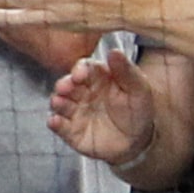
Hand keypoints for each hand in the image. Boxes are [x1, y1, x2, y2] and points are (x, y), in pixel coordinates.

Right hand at [46, 43, 158, 165]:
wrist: (138, 140)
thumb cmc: (138, 110)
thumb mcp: (138, 89)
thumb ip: (126, 71)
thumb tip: (114, 51)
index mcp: (98, 78)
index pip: (84, 68)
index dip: (80, 69)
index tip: (80, 75)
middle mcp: (83, 92)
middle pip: (67, 84)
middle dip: (63, 85)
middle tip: (64, 88)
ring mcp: (76, 112)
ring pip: (60, 103)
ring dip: (57, 101)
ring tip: (58, 102)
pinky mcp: (72, 132)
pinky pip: (60, 126)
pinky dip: (55, 123)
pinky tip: (55, 121)